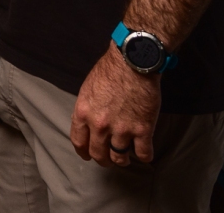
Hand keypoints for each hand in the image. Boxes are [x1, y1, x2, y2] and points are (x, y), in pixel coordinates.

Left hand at [69, 44, 159, 166]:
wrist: (133, 62)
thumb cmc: (111, 70)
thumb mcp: (88, 89)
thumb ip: (87, 109)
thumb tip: (87, 123)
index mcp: (83, 113)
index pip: (78, 141)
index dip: (83, 152)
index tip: (87, 155)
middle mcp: (99, 125)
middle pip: (98, 153)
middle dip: (103, 159)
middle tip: (108, 160)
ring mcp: (121, 129)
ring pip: (119, 158)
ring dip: (122, 160)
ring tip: (125, 158)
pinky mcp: (143, 129)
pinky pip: (143, 153)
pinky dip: (144, 156)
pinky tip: (144, 153)